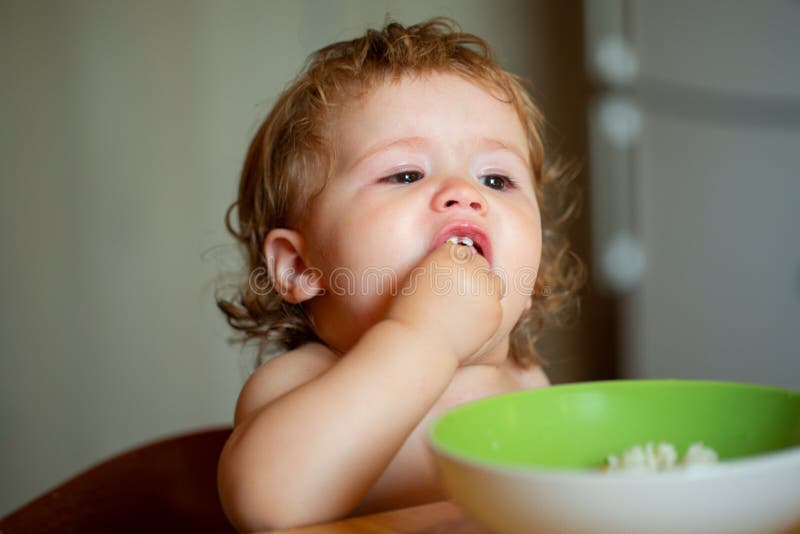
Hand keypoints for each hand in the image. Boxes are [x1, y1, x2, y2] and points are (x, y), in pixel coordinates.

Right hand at [386, 242, 503, 364]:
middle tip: (458, 294)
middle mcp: (468, 267)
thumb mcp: (418, 279)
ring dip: (485, 290)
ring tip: (466, 307)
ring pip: (495, 282)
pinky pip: (496, 304)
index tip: (449, 278)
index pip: (460, 250)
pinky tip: (469, 322)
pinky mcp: (495, 310)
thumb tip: (459, 269)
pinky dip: (487, 311)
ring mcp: (485, 289)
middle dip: (472, 275)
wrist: (419, 344)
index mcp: (446, 255)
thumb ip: (440, 268)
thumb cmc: (410, 315)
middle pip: (480, 262)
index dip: (455, 265)